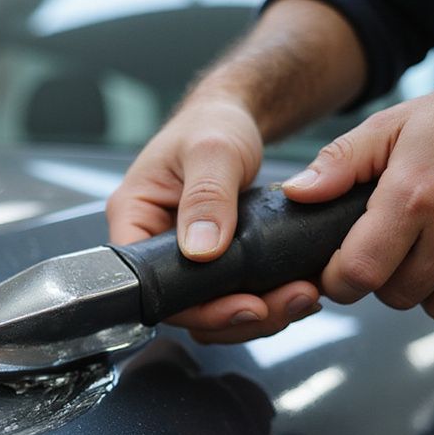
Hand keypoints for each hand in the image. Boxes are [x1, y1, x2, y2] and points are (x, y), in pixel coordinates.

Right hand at [107, 94, 322, 341]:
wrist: (233, 116)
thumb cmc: (211, 123)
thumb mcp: (211, 150)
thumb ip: (206, 197)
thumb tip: (201, 251)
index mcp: (133, 219)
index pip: (150, 285)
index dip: (195, 307)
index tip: (244, 306)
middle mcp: (152, 246)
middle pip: (183, 307)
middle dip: (235, 317)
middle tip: (283, 306)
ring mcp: (182, 259)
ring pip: (210, 310)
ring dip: (257, 315)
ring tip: (300, 299)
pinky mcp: (210, 265)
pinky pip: (230, 296)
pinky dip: (264, 301)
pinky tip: (294, 291)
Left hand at [282, 60, 433, 318]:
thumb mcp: (390, 127)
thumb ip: (338, 163)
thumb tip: (295, 193)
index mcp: (414, 198)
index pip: (357, 275)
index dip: (337, 279)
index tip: (336, 266)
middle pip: (393, 296)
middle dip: (379, 279)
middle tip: (386, 246)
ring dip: (420, 287)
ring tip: (423, 248)